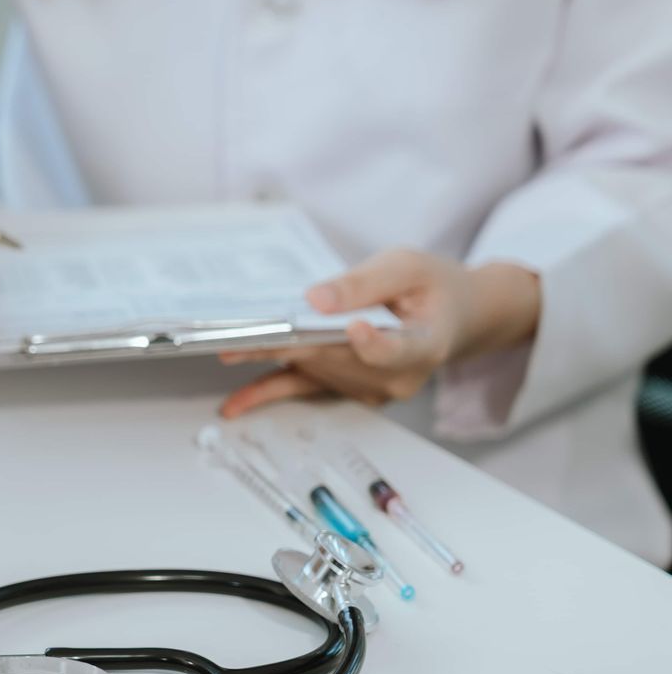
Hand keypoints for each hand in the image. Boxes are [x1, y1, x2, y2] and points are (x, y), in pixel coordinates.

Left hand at [217, 249, 539, 417]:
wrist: (449, 318)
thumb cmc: (431, 287)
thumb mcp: (407, 267)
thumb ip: (366, 282)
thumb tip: (316, 297)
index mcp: (424, 343)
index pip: (398, 350)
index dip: (374, 344)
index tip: (356, 329)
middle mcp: (396, 376)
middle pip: (335, 356)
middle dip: (286, 342)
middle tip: (242, 334)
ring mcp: (369, 388)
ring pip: (310, 368)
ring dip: (267, 356)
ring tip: (223, 346)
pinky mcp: (345, 390)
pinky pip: (302, 390)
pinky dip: (265, 393)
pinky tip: (233, 406)